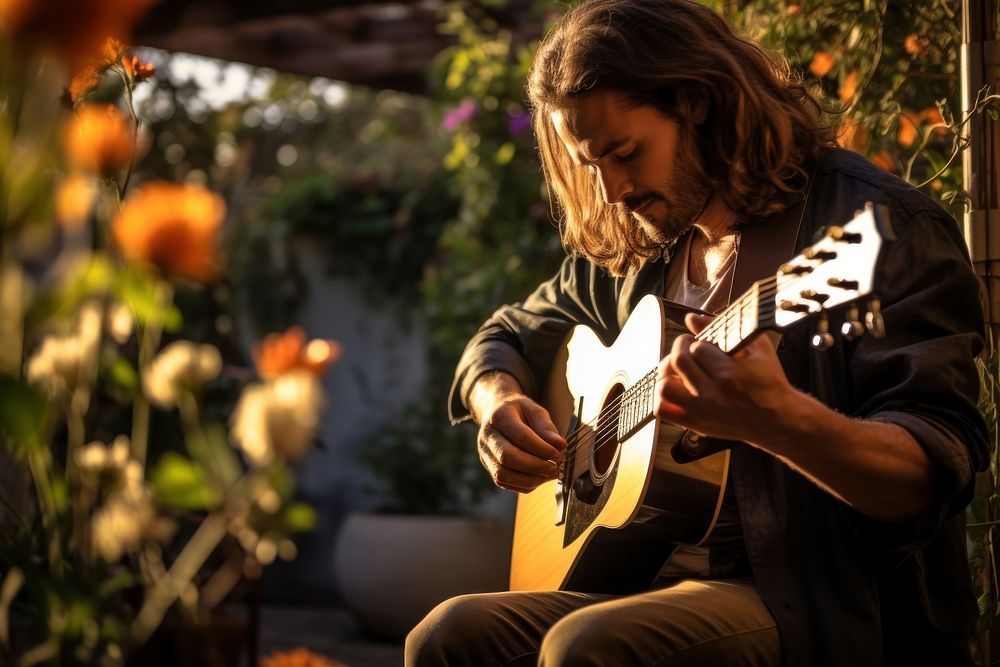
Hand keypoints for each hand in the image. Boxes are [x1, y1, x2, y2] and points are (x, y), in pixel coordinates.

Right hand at [471, 374, 565, 492]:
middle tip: (556, 467)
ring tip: (550, 473)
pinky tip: (540, 477)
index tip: (559, 453)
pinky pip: (505, 483)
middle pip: (507, 457)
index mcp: (499, 417)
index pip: (521, 437)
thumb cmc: (519, 411)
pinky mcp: (489, 468)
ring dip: (531, 479)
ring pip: (503, 475)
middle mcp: (487, 437)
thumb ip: (546, 427)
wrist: (497, 412)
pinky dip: (525, 484)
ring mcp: (485, 454)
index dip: (542, 449)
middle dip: (536, 466)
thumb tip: (560, 445)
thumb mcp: (534, 410)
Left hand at [655, 313, 794, 444]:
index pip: (696, 347)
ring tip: (678, 369)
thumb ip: (724, 329)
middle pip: (678, 361)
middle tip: (688, 348)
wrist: (779, 419)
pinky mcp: (695, 423)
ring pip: (665, 386)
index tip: (704, 344)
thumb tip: (691, 317)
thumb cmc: (770, 382)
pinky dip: (662, 398)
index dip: (697, 341)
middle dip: (680, 348)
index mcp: (729, 373)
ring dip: (667, 373)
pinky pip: (663, 410)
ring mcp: (701, 410)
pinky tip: (676, 389)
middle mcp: (712, 393)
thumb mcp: (757, 348)